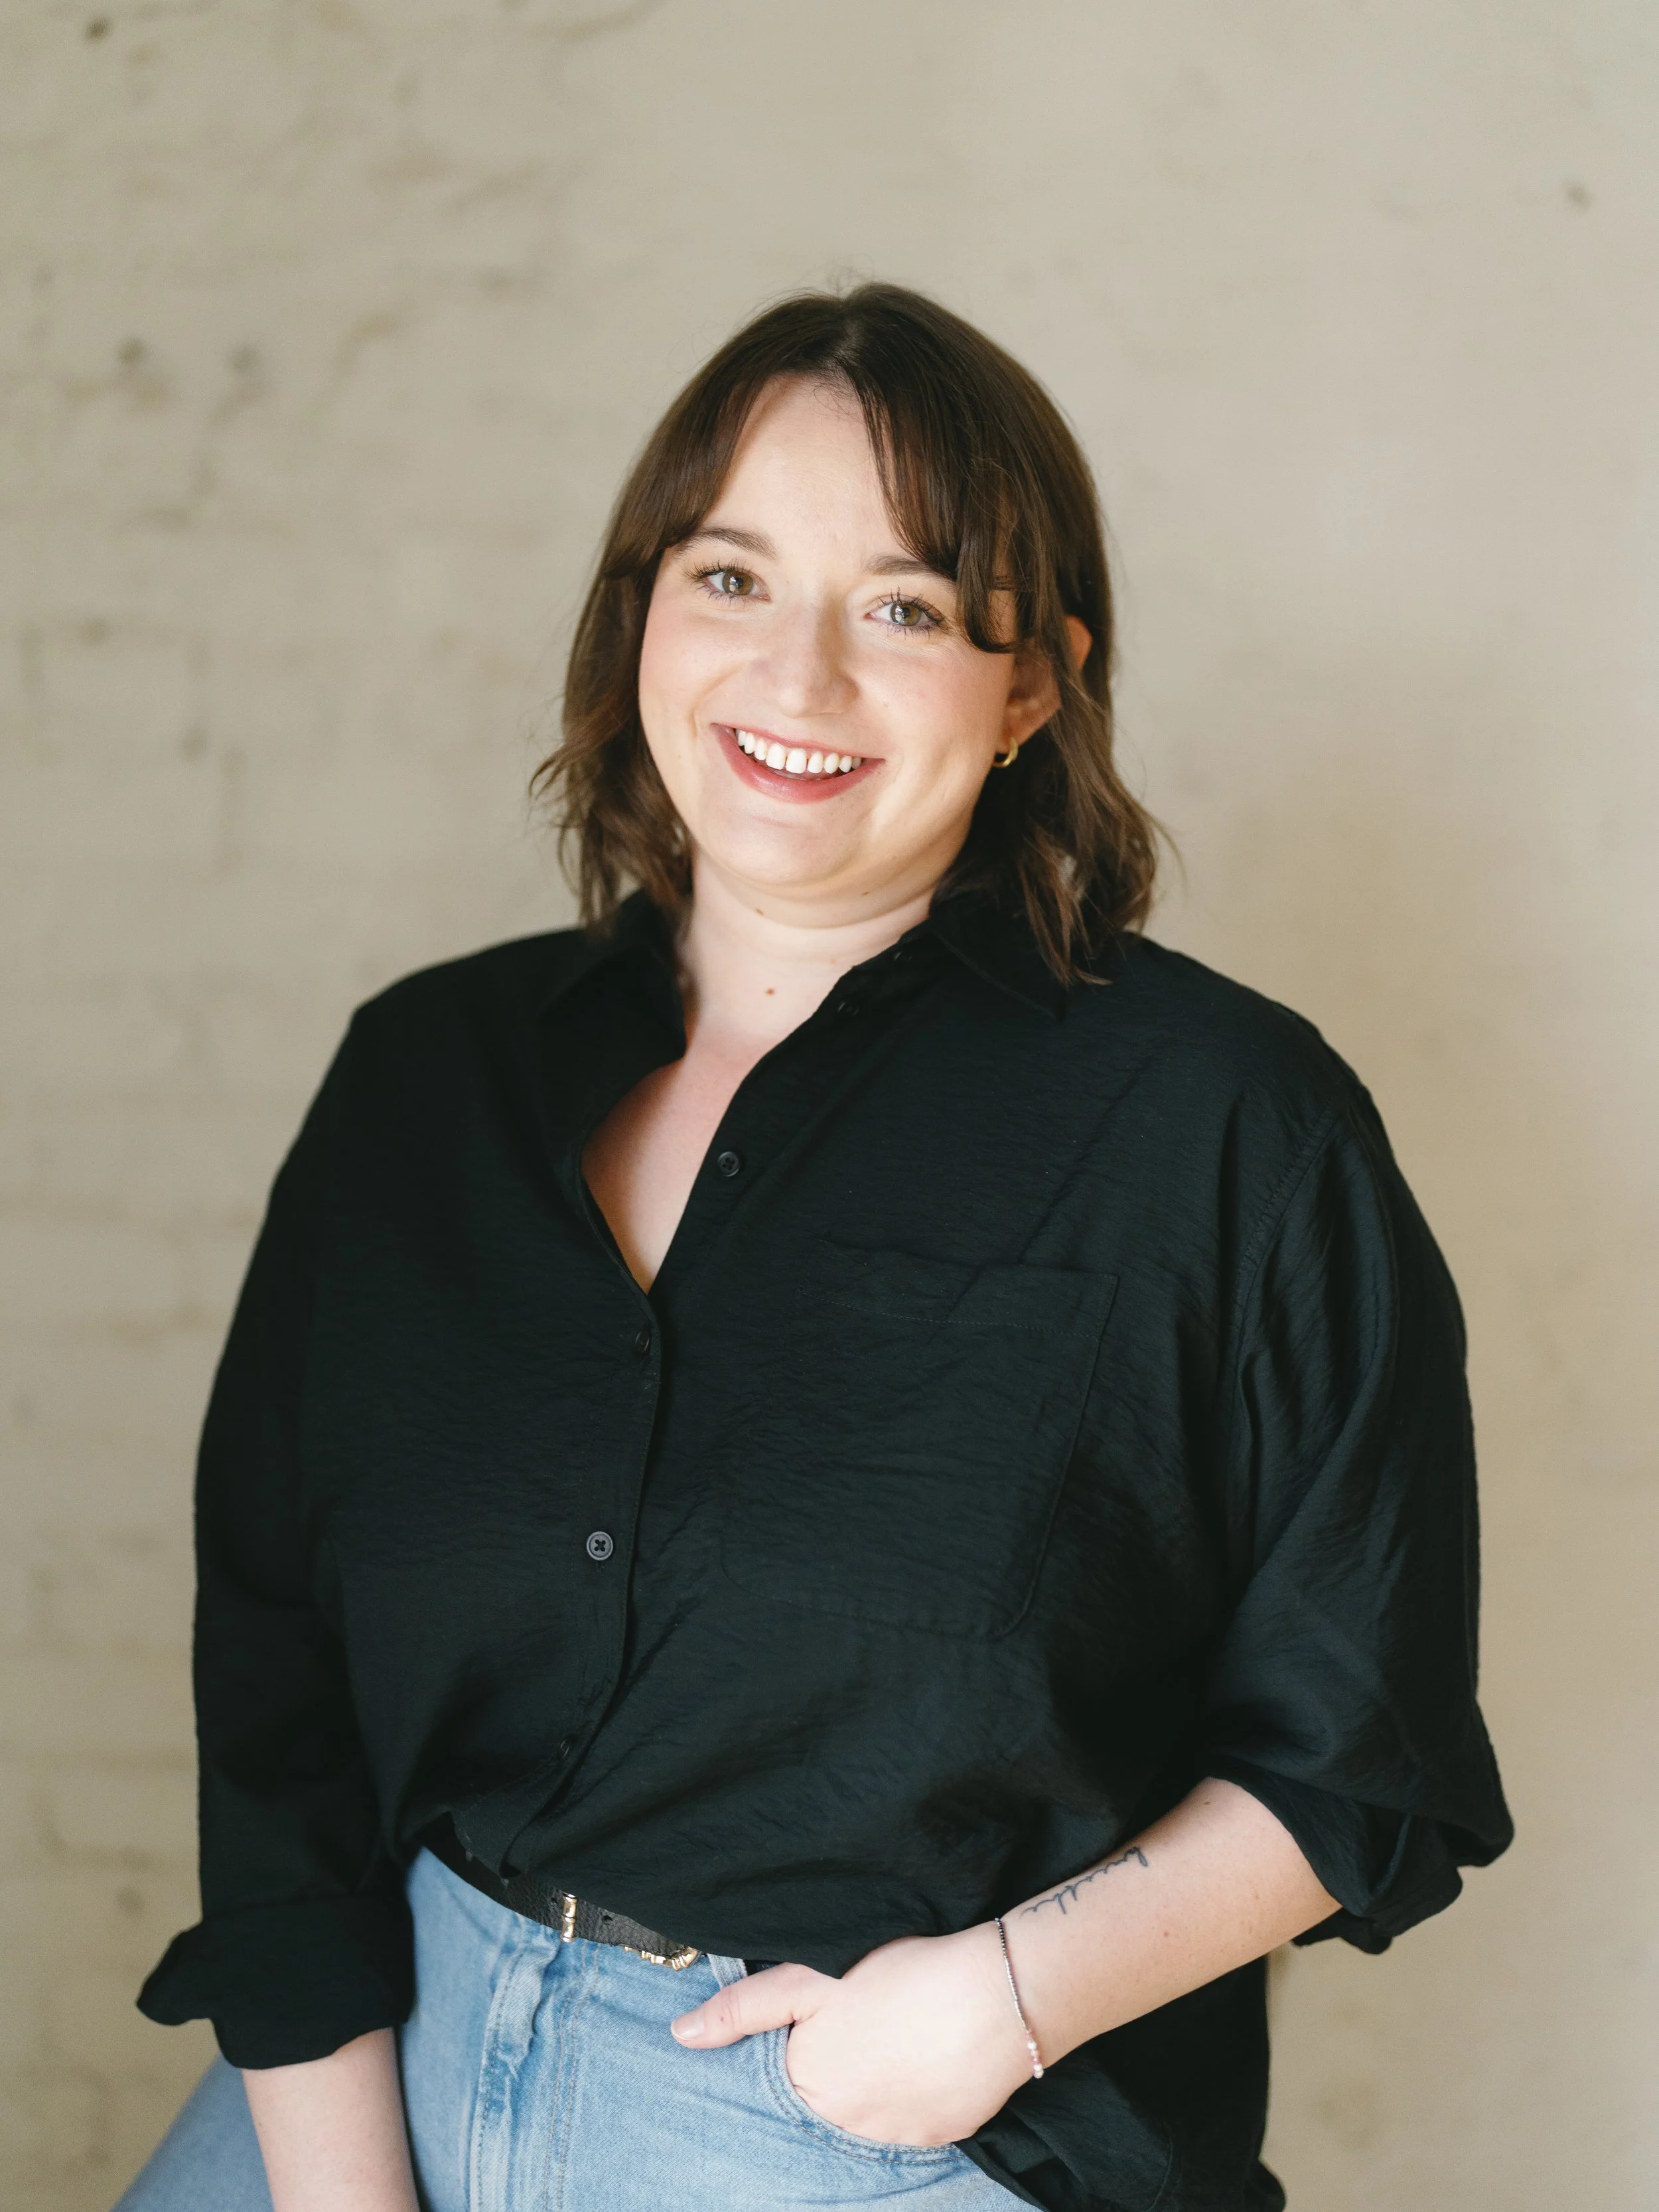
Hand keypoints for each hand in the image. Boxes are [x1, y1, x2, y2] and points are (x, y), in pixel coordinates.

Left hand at [670, 1923, 1031, 2146]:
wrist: (994, 1993)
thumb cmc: (899, 1975)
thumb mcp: (810, 1978)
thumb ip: (744, 2008)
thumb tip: (680, 2035)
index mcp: (809, 2085)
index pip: (784, 2083)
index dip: (800, 2050)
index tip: (824, 2023)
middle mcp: (846, 2126)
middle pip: (826, 2103)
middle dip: (836, 2070)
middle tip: (866, 2026)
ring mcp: (896, 2138)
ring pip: (869, 2117)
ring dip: (875, 2086)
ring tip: (898, 2035)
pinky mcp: (941, 2137)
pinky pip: (914, 2123)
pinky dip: (915, 2096)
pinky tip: (928, 2056)